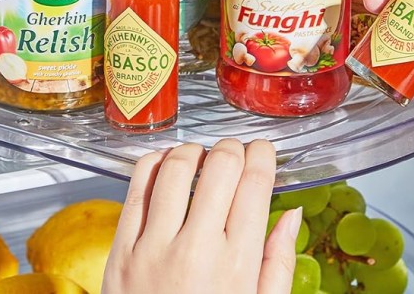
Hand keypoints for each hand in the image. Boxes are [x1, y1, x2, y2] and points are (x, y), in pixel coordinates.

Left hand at [104, 139, 300, 293]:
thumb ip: (278, 261)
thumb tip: (292, 213)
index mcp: (236, 264)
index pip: (255, 183)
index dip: (262, 155)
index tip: (263, 151)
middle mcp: (195, 249)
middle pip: (220, 166)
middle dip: (233, 149)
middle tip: (237, 151)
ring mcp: (153, 247)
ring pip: (177, 167)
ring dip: (195, 151)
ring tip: (203, 156)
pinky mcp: (121, 250)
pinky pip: (136, 188)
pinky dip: (154, 164)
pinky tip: (167, 163)